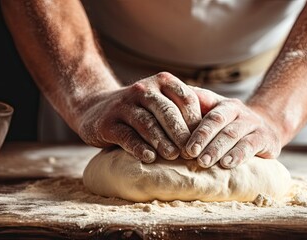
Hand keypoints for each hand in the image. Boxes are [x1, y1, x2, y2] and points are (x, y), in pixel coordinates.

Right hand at [77, 72, 200, 161]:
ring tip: (173, 156)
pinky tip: (149, 158)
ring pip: (147, 123)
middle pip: (167, 111)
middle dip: (181, 133)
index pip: (185, 99)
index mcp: (162, 82)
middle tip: (192, 152)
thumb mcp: (161, 101)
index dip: (197, 121)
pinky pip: (126, 136)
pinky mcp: (108, 123)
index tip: (204, 141)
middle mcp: (143, 89)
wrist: (94, 108)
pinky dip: (139, 147)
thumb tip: (212, 134)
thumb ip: (182, 109)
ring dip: (162, 141)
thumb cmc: (140, 110)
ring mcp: (124, 105)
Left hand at [186, 87, 283, 168]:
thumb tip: (167, 101)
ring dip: (217, 148)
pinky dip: (238, 155)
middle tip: (189, 153)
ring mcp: (253, 124)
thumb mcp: (216, 113)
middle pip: (218, 121)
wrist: (269, 126)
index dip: (195, 129)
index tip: (181, 145)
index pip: (206, 113)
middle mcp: (238, 111)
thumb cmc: (232, 124)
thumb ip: (196, 108)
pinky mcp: (266, 139)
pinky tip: (227, 164)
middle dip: (203, 138)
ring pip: (233, 134)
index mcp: (222, 105)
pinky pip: (251, 145)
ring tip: (204, 162)